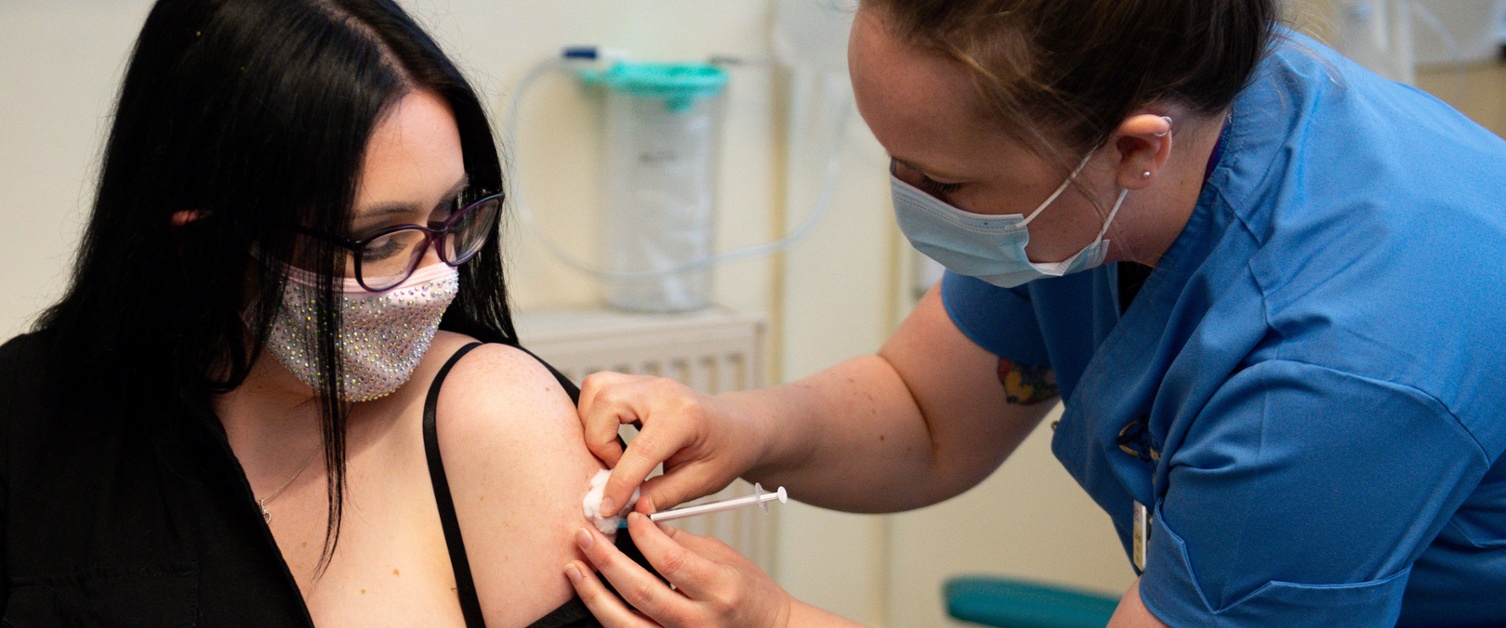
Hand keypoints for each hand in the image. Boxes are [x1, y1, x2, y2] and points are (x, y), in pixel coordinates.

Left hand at [565, 512, 791, 626]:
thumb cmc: (746, 590)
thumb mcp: (721, 555)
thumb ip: (679, 541)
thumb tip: (639, 519)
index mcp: (719, 589)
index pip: (671, 561)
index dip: (643, 536)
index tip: (629, 517)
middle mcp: (699, 621)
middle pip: (641, 591)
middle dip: (606, 561)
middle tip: (583, 535)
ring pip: (625, 623)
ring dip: (594, 593)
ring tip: (574, 567)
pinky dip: (606, 615)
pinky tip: (592, 594)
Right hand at [578, 372, 763, 515]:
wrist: (737, 426)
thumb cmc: (725, 451)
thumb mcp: (702, 482)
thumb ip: (664, 495)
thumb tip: (631, 508)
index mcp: (683, 416)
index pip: (640, 450)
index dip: (619, 484)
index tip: (607, 508)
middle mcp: (660, 392)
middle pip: (605, 404)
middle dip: (599, 444)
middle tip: (617, 469)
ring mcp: (647, 383)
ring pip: (596, 390)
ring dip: (592, 425)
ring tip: (614, 453)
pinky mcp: (636, 384)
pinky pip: (599, 389)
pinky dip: (595, 415)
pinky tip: (613, 438)